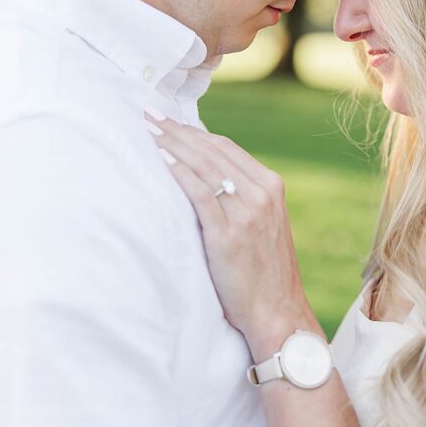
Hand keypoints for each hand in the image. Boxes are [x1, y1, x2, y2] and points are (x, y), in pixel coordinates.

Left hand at [145, 113, 320, 357]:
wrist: (277, 312)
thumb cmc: (263, 272)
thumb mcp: (262, 224)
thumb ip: (242, 197)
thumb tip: (205, 175)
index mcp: (271, 186)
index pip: (226, 147)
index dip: (194, 132)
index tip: (168, 120)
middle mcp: (262, 193)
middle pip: (213, 150)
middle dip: (178, 130)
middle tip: (149, 114)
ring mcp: (247, 213)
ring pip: (205, 166)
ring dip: (173, 143)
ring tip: (148, 129)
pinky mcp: (229, 234)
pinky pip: (200, 193)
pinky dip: (179, 172)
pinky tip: (161, 159)